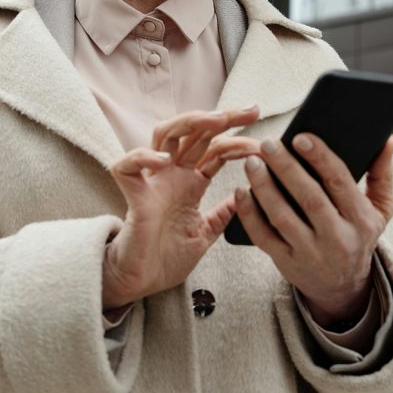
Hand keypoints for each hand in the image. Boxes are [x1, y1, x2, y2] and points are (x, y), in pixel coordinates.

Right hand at [102, 107, 259, 309]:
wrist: (142, 282)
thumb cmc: (167, 258)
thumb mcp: (205, 233)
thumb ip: (223, 213)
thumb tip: (246, 195)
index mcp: (190, 182)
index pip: (216, 150)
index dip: (239, 140)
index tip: (265, 140)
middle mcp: (172, 175)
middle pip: (196, 132)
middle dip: (223, 117)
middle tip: (251, 111)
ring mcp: (152, 181)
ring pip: (165, 135)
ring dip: (190, 122)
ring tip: (216, 120)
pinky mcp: (132, 195)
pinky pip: (128, 166)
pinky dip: (143, 156)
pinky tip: (164, 159)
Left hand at [201, 132, 392, 325]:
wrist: (343, 287)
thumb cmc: (358, 236)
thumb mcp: (380, 210)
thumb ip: (382, 174)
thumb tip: (388, 140)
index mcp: (361, 219)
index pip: (340, 183)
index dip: (320, 158)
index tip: (301, 137)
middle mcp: (337, 238)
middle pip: (309, 198)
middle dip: (286, 168)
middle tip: (268, 144)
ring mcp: (310, 253)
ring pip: (282, 217)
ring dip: (264, 188)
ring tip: (252, 162)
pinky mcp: (286, 262)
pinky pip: (264, 237)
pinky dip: (249, 214)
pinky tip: (241, 192)